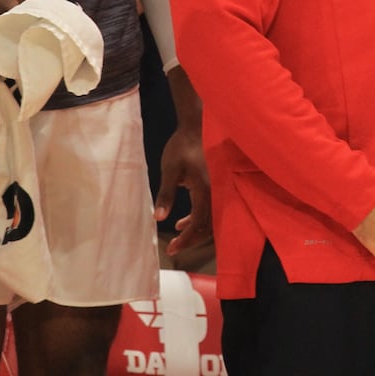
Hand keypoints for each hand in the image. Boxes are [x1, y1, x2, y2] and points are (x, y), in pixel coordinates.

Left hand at [157, 121, 212, 255]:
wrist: (196, 127)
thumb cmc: (181, 146)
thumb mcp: (169, 170)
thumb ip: (165, 195)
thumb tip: (158, 218)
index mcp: (205, 189)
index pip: (198, 222)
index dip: (186, 238)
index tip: (172, 248)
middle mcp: (215, 191)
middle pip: (208, 225)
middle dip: (191, 239)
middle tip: (174, 248)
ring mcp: (217, 188)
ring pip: (210, 219)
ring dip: (194, 230)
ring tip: (177, 237)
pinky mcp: (214, 185)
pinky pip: (209, 208)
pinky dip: (197, 218)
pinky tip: (181, 221)